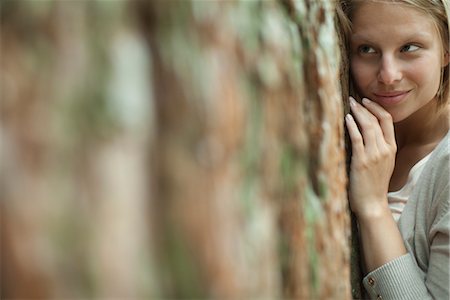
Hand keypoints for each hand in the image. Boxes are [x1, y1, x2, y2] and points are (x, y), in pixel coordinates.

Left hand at [345, 97, 396, 219]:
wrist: (372, 204)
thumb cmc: (373, 184)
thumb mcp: (382, 163)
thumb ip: (377, 148)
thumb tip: (364, 132)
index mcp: (391, 148)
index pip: (387, 120)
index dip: (377, 108)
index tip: (366, 101)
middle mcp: (385, 149)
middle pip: (377, 120)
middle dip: (365, 107)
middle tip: (354, 99)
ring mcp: (374, 155)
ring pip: (368, 126)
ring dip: (358, 113)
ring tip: (349, 104)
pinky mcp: (362, 161)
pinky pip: (358, 138)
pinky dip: (352, 126)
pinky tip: (347, 118)